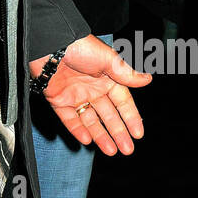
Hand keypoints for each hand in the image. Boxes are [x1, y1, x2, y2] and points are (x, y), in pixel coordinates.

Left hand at [29, 35, 150, 154]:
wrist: (49, 46)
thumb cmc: (80, 47)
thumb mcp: (107, 59)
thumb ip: (125, 73)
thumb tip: (148, 79)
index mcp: (106, 77)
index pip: (122, 101)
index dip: (130, 117)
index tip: (138, 134)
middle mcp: (92, 88)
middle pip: (108, 114)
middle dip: (118, 132)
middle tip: (128, 150)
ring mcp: (75, 95)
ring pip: (90, 120)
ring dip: (100, 136)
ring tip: (111, 151)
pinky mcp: (58, 100)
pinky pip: (69, 119)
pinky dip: (77, 130)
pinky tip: (87, 140)